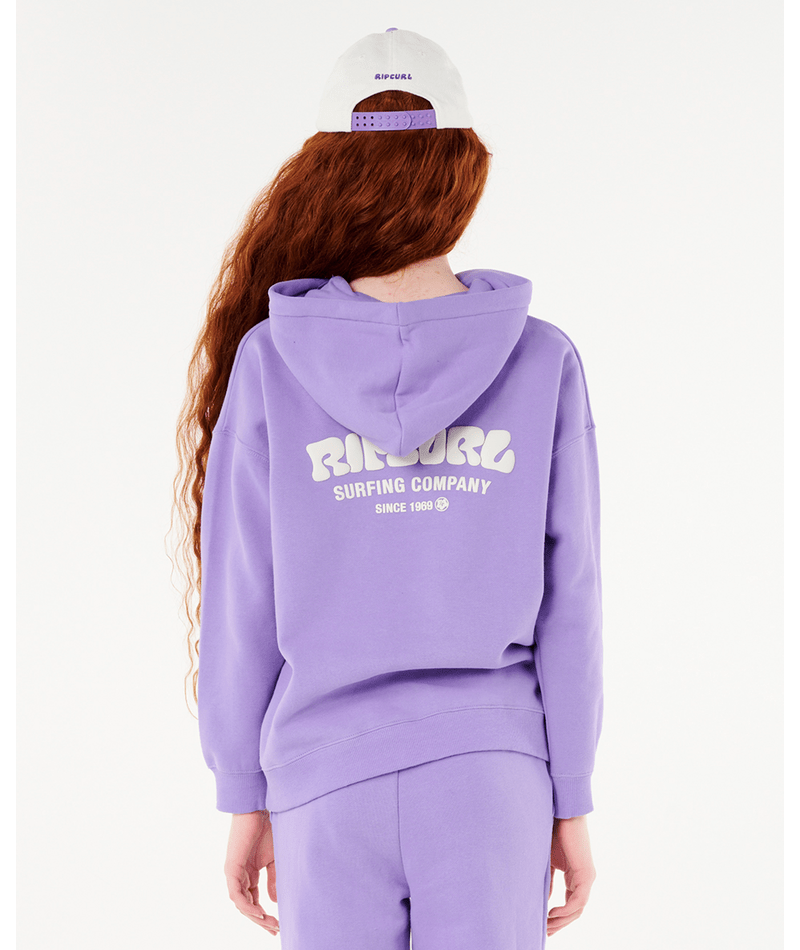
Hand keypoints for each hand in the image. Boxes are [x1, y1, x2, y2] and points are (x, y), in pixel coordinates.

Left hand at [223, 810, 279, 935]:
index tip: (279, 925)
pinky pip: (237, 894)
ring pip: (241, 904)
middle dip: (261, 921)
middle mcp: (239, 876)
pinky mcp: (231, 868)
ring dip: (255, 916)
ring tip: (270, 924)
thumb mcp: (274, 859)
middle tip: (276, 930)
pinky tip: (259, 912)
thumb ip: (273, 880)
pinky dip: (247, 905)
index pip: (254, 901)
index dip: (265, 915)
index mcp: (249, 874)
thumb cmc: (268, 829)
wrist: (258, 809)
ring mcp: (234, 873)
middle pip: (247, 906)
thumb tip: (273, 902)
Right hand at [547, 815, 595, 936]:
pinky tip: (551, 915)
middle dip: (559, 924)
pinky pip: (578, 901)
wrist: (561, 812)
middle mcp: (584, 879)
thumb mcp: (547, 862)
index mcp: (575, 876)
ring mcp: (587, 878)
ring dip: (562, 921)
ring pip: (578, 909)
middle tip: (544, 934)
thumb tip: (543, 900)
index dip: (557, 918)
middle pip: (575, 911)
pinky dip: (566, 910)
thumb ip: (547, 880)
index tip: (542, 926)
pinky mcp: (587, 874)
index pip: (570, 905)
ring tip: (546, 928)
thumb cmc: (553, 831)